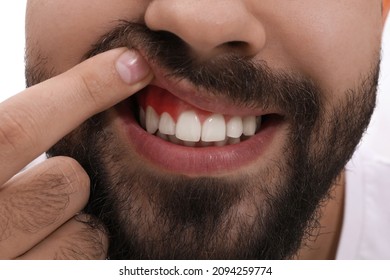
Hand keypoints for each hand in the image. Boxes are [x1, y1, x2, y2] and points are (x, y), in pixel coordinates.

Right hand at [0, 48, 151, 258]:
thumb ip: (11, 139)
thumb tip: (90, 88)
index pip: (17, 128)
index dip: (82, 90)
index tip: (132, 65)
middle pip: (66, 181)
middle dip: (72, 178)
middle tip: (46, 189)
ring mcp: (9, 271)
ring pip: (85, 229)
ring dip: (77, 221)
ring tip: (40, 230)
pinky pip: (88, 259)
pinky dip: (81, 251)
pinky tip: (49, 255)